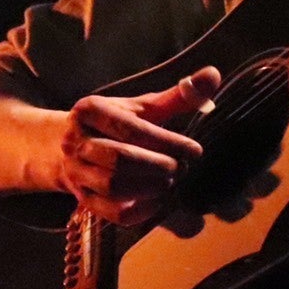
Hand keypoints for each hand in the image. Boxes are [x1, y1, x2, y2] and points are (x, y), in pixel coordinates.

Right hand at [59, 66, 220, 224]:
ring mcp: (75, 172)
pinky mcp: (83, 199)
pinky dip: (140, 210)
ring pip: (112, 187)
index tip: (195, 151)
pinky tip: (159, 200)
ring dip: (150, 187)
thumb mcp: (143, 107)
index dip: (166, 142)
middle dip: (157, 166)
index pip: (130, 129)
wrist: (77, 146)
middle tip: (181, 168)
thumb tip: (213, 75)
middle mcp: (75, 142)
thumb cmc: (118, 123)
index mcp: (89, 111)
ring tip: (170, 181)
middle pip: (119, 160)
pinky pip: (112, 212)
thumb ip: (179, 95)